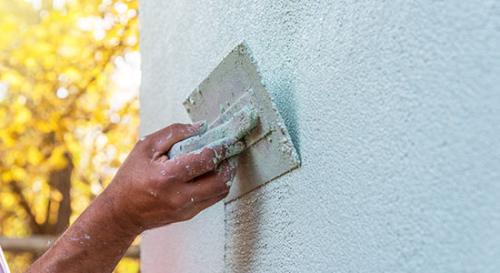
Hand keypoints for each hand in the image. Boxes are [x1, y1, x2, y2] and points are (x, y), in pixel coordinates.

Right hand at [103, 122, 241, 234]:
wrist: (121, 212)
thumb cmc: (131, 176)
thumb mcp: (146, 147)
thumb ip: (174, 133)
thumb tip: (201, 127)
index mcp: (167, 176)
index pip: (205, 160)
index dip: (221, 148)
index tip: (229, 139)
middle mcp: (179, 196)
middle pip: (220, 180)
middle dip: (230, 162)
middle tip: (232, 150)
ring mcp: (185, 209)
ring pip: (220, 191)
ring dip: (227, 174)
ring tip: (224, 160)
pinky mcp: (189, 215)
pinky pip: (212, 199)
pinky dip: (217, 184)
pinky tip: (212, 173)